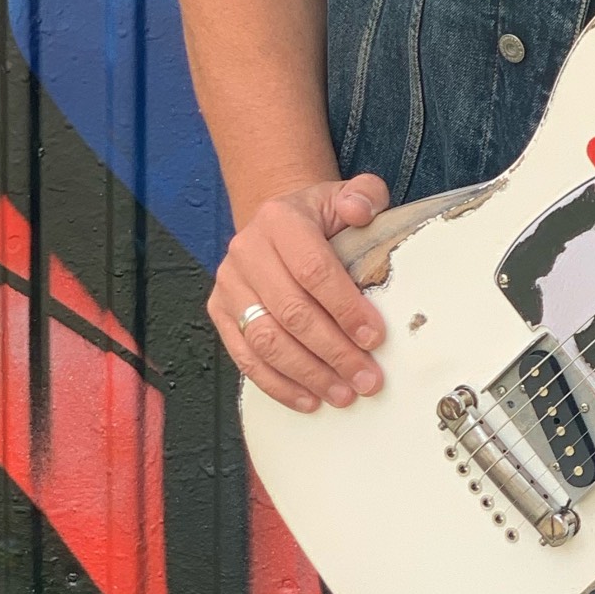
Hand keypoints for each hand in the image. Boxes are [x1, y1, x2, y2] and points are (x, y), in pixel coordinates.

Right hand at [210, 174, 391, 412]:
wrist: (278, 223)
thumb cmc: (320, 216)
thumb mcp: (346, 194)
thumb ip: (364, 195)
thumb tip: (361, 212)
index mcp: (280, 220)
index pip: (313, 270)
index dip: (345, 307)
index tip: (374, 337)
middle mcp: (246, 251)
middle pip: (290, 312)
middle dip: (333, 352)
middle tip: (367, 378)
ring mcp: (229, 285)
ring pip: (266, 341)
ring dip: (308, 374)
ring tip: (343, 394)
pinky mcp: (219, 312)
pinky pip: (245, 357)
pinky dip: (278, 384)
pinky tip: (309, 399)